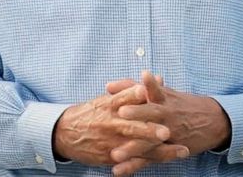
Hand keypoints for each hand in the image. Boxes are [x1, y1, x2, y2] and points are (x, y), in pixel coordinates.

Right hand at [53, 83, 185, 170]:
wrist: (64, 133)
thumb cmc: (91, 113)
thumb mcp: (106, 98)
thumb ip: (131, 90)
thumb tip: (158, 78)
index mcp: (111, 105)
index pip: (127, 98)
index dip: (139, 94)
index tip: (152, 90)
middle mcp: (111, 123)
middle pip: (132, 126)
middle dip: (150, 130)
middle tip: (167, 131)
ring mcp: (111, 141)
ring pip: (135, 147)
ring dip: (156, 150)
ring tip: (178, 151)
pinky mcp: (109, 156)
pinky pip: (129, 161)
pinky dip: (144, 163)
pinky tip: (161, 164)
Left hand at [106, 71, 230, 169]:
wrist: (213, 121)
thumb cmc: (180, 104)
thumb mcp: (161, 92)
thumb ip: (132, 88)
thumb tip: (107, 86)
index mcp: (163, 99)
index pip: (150, 91)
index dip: (139, 88)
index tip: (128, 84)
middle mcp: (166, 116)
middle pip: (151, 114)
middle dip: (137, 114)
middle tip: (121, 113)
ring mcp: (169, 135)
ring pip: (149, 141)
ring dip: (132, 148)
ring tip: (115, 154)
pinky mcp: (167, 152)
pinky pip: (149, 160)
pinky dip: (133, 166)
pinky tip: (118, 171)